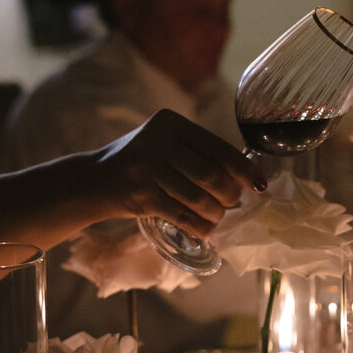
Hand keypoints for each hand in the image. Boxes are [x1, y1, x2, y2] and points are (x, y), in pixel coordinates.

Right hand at [90, 109, 266, 235]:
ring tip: (218, 216)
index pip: (216, 147)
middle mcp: (157, 141)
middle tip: (234, 203)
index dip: (243, 169)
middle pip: (209, 174)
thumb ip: (197, 151)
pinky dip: (198, 225)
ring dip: (214, 212)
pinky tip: (205, 229)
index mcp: (170, 123)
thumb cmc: (140, 162)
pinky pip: (180, 214)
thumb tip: (244, 174)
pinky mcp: (140, 195)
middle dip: (229, 194)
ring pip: (196, 196)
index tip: (259, 184)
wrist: (93, 180)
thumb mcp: (163, 143)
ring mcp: (146, 169)